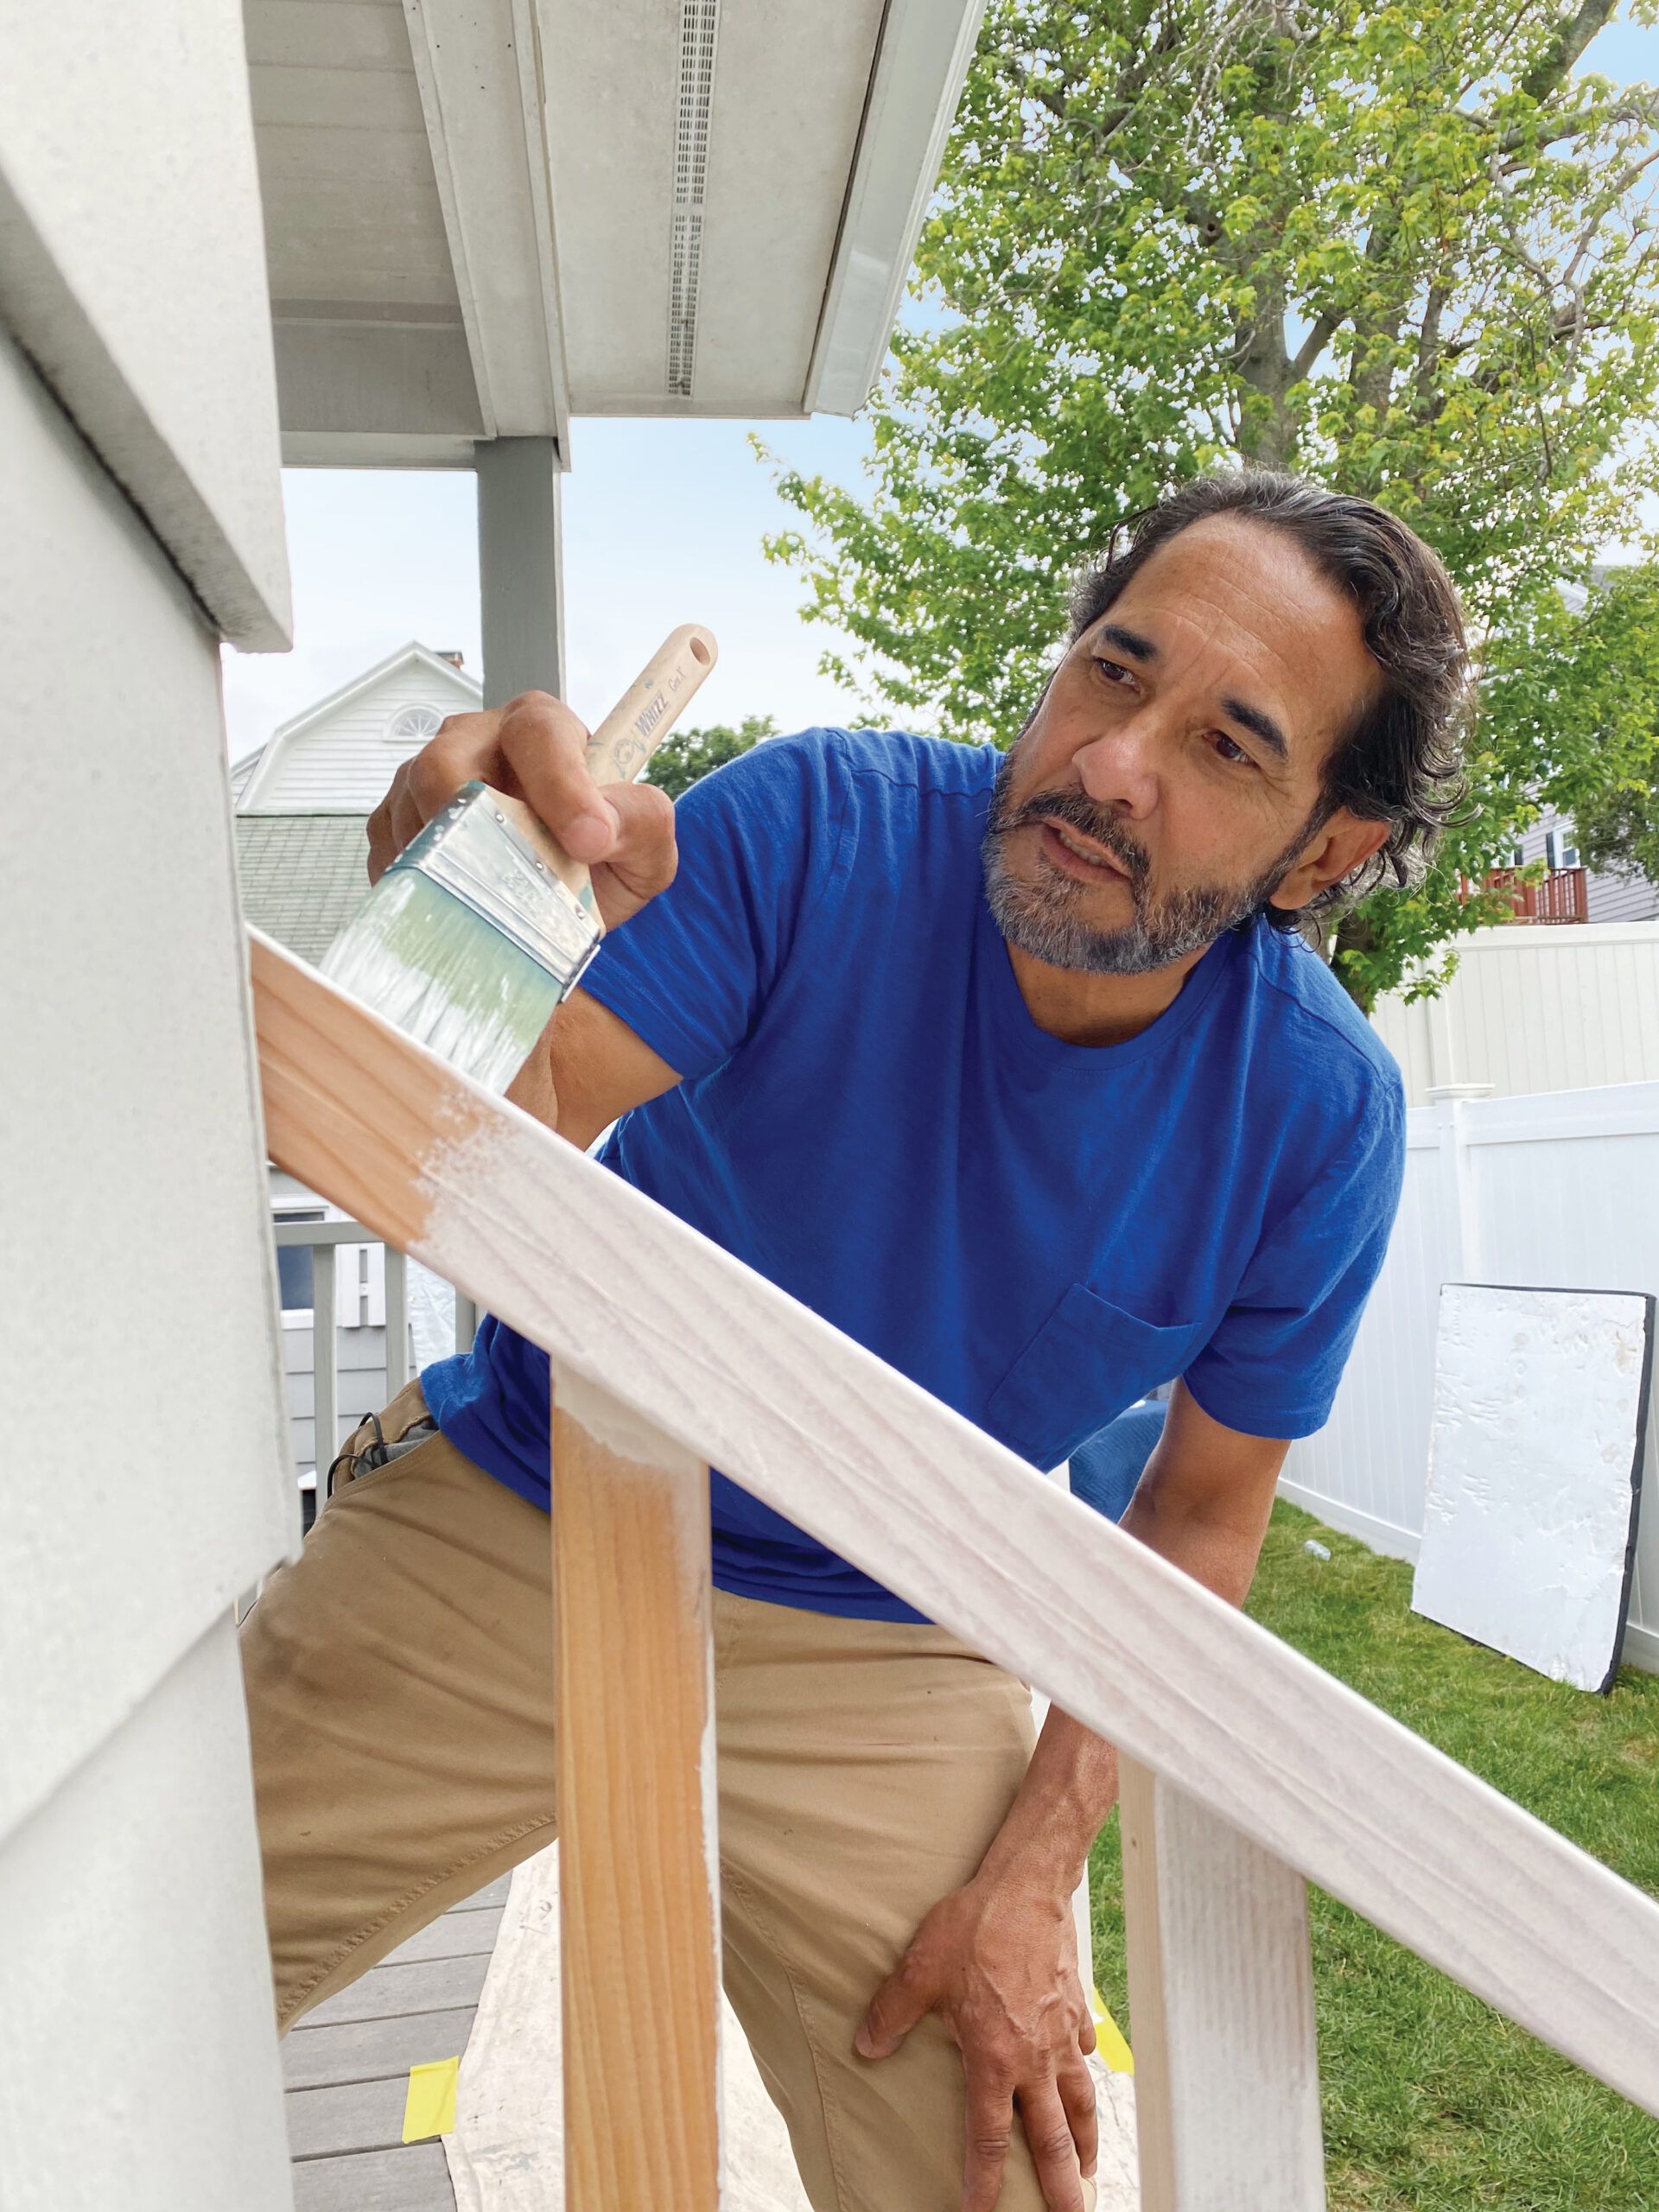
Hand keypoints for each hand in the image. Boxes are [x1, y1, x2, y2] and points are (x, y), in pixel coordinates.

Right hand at [366, 690, 677, 930]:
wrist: (565, 889)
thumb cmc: (604, 850)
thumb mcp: (645, 839)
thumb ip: (640, 821)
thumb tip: (595, 830)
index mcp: (540, 727)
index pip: (538, 737)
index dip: (559, 788)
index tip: (587, 842)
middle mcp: (474, 738)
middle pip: (443, 766)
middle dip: (475, 830)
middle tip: (511, 883)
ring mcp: (423, 776)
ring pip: (411, 813)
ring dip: (449, 868)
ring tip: (493, 906)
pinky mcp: (395, 820)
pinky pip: (391, 851)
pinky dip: (421, 886)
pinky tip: (457, 907)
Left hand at [855, 1874, 1097, 2211]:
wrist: (1027, 1886)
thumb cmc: (973, 1926)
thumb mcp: (918, 1970)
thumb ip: (892, 2014)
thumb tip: (867, 2048)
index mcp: (993, 2059)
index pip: (990, 2139)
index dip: (984, 2183)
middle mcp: (1034, 2058)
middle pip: (1052, 2140)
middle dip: (1061, 2187)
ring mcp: (1062, 2034)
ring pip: (1080, 2102)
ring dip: (1084, 2142)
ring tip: (1088, 2171)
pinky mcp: (1077, 2007)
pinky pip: (1084, 2051)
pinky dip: (1085, 2071)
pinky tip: (1083, 2075)